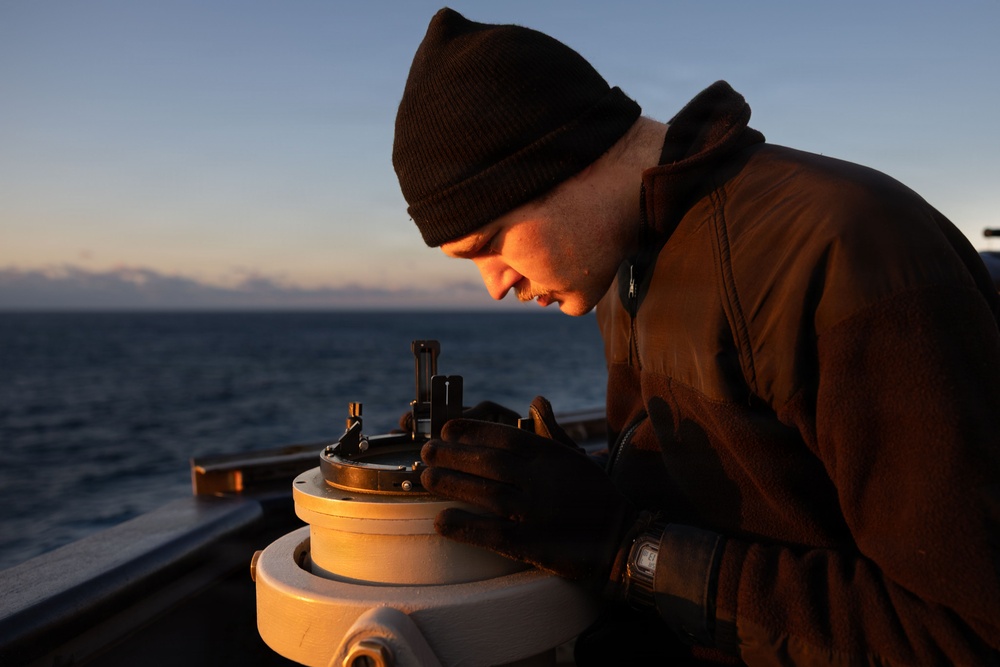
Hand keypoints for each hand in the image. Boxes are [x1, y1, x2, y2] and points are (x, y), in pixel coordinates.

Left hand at [420, 396, 635, 580]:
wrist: (620, 539)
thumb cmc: (595, 495)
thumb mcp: (577, 455)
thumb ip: (551, 429)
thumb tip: (536, 399)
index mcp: (552, 457)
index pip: (505, 437)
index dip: (473, 431)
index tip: (447, 429)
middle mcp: (543, 481)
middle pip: (489, 463)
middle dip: (453, 456)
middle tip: (426, 453)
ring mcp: (536, 513)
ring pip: (486, 494)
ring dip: (451, 484)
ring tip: (426, 478)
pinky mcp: (532, 544)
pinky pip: (492, 533)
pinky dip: (464, 526)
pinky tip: (441, 520)